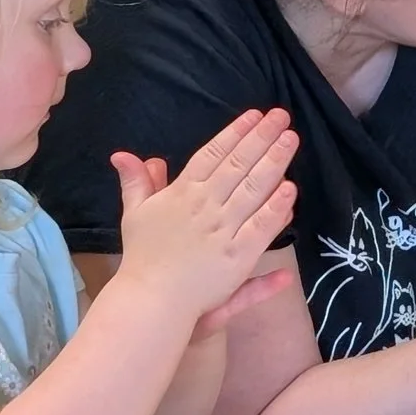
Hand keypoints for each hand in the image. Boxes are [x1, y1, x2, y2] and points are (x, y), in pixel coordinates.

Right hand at [111, 108, 298, 326]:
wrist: (151, 299)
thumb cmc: (144, 256)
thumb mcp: (135, 214)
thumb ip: (137, 183)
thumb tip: (124, 155)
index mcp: (181, 193)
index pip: (212, 154)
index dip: (235, 132)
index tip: (255, 115)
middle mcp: (204, 206)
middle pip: (238, 165)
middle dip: (261, 138)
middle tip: (281, 117)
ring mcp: (223, 230)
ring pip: (253, 190)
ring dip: (274, 163)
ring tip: (291, 140)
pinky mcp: (237, 256)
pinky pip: (261, 227)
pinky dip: (276, 207)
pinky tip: (291, 189)